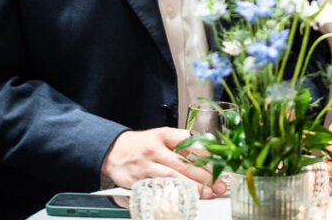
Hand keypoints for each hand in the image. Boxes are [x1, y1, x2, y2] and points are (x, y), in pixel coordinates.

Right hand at [101, 128, 226, 198]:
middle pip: (183, 162)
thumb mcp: (160, 136)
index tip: (219, 160)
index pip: (188, 140)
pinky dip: (173, 193)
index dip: (205, 151)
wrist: (112, 150)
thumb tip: (207, 151)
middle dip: (204, 175)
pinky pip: (159, 187)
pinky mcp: (140, 179)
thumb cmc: (141, 144)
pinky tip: (184, 198)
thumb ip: (180, 143)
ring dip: (192, 187)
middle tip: (219, 185)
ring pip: (173, 177)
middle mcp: (156, 149)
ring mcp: (147, 165)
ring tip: (207, 194)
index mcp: (163, 134)